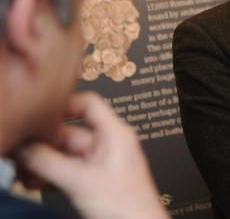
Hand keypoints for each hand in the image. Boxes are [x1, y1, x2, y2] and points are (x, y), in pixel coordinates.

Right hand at [15, 92, 168, 218]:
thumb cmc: (128, 206)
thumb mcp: (81, 180)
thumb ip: (49, 162)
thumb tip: (24, 148)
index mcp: (115, 133)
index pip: (88, 104)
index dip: (63, 105)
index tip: (38, 113)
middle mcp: (109, 144)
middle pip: (70, 132)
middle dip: (43, 144)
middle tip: (20, 152)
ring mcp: (101, 163)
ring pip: (65, 154)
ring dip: (43, 162)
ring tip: (24, 172)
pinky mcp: (94, 180)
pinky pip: (68, 170)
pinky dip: (51, 175)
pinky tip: (35, 182)